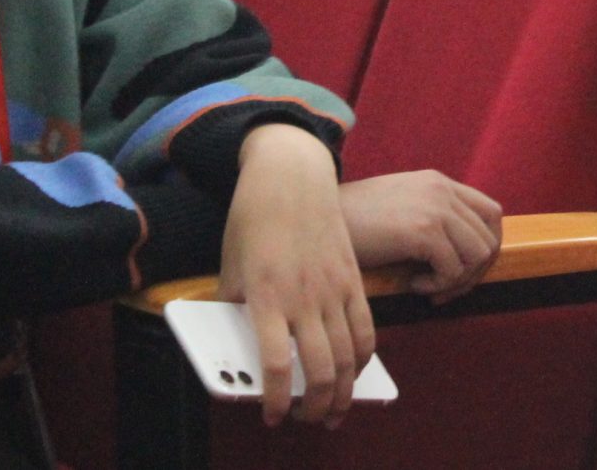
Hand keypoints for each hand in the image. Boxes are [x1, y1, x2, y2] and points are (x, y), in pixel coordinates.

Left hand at [220, 123, 372, 427]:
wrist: (291, 176)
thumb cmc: (252, 220)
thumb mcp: (230, 267)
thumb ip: (235, 308)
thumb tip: (237, 344)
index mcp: (267, 296)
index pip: (275, 365)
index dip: (277, 400)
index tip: (273, 417)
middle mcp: (304, 297)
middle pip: (321, 369)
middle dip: (316, 406)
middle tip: (307, 420)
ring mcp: (334, 288)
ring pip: (349, 355)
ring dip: (343, 391)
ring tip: (334, 410)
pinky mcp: (353, 279)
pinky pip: (366, 328)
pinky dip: (363, 359)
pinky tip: (354, 372)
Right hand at [339, 170, 503, 301]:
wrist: (317, 217)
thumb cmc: (353, 223)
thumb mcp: (399, 209)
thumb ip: (430, 219)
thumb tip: (461, 256)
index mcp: (438, 183)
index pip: (491, 213)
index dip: (486, 248)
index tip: (461, 271)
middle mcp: (442, 190)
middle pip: (489, 238)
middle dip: (473, 273)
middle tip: (443, 289)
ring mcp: (435, 207)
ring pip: (478, 255)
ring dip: (456, 281)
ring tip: (426, 286)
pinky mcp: (423, 230)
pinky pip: (454, 269)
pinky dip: (437, 285)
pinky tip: (412, 284)